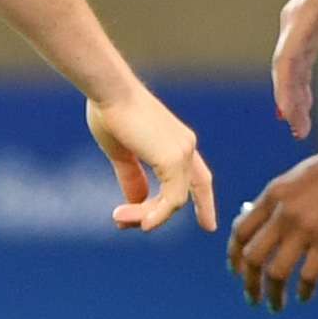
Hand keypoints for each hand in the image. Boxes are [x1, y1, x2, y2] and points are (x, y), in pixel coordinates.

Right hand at [86, 88, 219, 232]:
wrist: (108, 91)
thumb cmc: (110, 113)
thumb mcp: (122, 153)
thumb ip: (132, 178)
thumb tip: (136, 203)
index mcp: (178, 142)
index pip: (199, 179)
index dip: (204, 202)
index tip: (209, 226)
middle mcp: (186, 147)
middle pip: (181, 196)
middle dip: (155, 216)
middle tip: (123, 223)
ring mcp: (183, 153)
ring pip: (174, 202)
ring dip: (146, 216)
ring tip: (119, 217)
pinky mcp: (173, 159)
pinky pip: (171, 201)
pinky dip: (157, 215)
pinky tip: (142, 224)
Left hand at [227, 132, 317, 308]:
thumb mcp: (301, 175)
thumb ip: (282, 199)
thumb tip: (266, 224)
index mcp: (274, 193)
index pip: (240, 231)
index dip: (234, 256)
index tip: (236, 271)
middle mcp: (283, 212)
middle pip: (252, 256)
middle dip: (249, 282)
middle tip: (252, 297)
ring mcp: (305, 228)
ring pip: (275, 273)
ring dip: (272, 294)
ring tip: (275, 306)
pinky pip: (308, 276)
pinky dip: (303, 291)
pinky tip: (304, 297)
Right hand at [271, 0, 317, 138]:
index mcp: (303, 14)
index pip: (287, 59)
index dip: (286, 90)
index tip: (290, 117)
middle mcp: (295, 19)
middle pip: (285, 67)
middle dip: (289, 100)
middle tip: (298, 132)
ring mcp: (301, 22)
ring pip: (291, 65)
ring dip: (294, 95)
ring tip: (300, 126)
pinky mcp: (311, 24)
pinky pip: (300, 59)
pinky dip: (301, 82)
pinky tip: (304, 103)